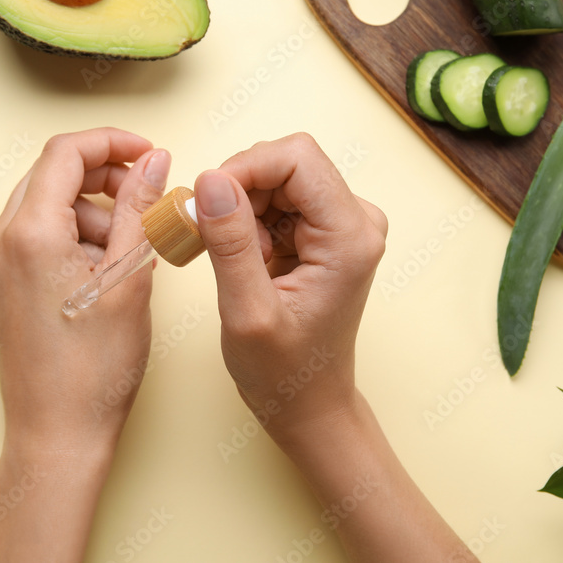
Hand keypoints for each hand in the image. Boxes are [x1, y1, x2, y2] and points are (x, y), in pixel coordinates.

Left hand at [0, 128, 169, 562]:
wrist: (58, 433)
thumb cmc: (93, 369)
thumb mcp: (130, 277)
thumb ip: (140, 208)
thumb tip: (152, 162)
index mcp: (28, 233)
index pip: (65, 153)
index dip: (112, 142)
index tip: (149, 152)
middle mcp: (1, 240)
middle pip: (54, 174)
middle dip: (106, 177)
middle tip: (149, 195)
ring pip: (50, 204)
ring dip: (96, 210)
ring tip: (134, 249)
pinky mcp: (3, 281)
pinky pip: (42, 234)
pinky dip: (79, 235)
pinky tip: (110, 268)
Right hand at [193, 133, 387, 440]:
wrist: (310, 404)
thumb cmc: (285, 373)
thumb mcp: (248, 312)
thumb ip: (230, 243)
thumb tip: (211, 180)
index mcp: (349, 237)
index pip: (297, 158)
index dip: (244, 168)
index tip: (206, 203)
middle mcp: (356, 221)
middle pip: (287, 162)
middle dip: (240, 191)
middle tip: (212, 238)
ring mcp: (343, 225)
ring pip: (278, 178)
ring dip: (243, 210)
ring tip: (237, 262)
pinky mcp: (325, 232)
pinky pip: (278, 200)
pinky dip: (250, 222)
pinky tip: (249, 262)